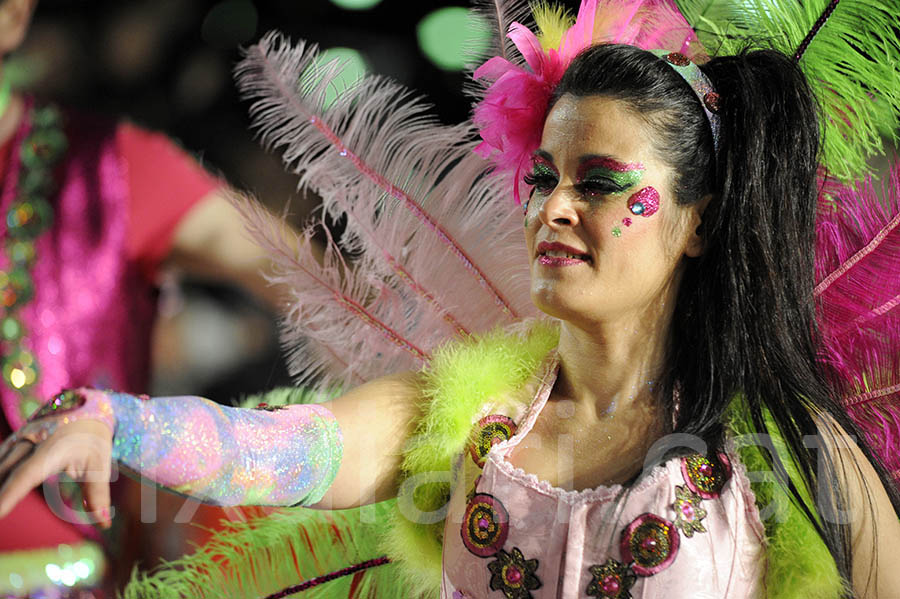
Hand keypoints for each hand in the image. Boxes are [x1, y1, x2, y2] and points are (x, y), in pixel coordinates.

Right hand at [0, 390, 114, 525]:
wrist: (88, 406)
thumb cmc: (94, 439)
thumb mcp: (100, 465)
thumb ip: (97, 495)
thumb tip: (104, 524)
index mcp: (51, 450)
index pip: (25, 476)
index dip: (9, 495)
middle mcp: (31, 442)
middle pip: (4, 471)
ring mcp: (20, 438)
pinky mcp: (15, 439)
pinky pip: (0, 456)